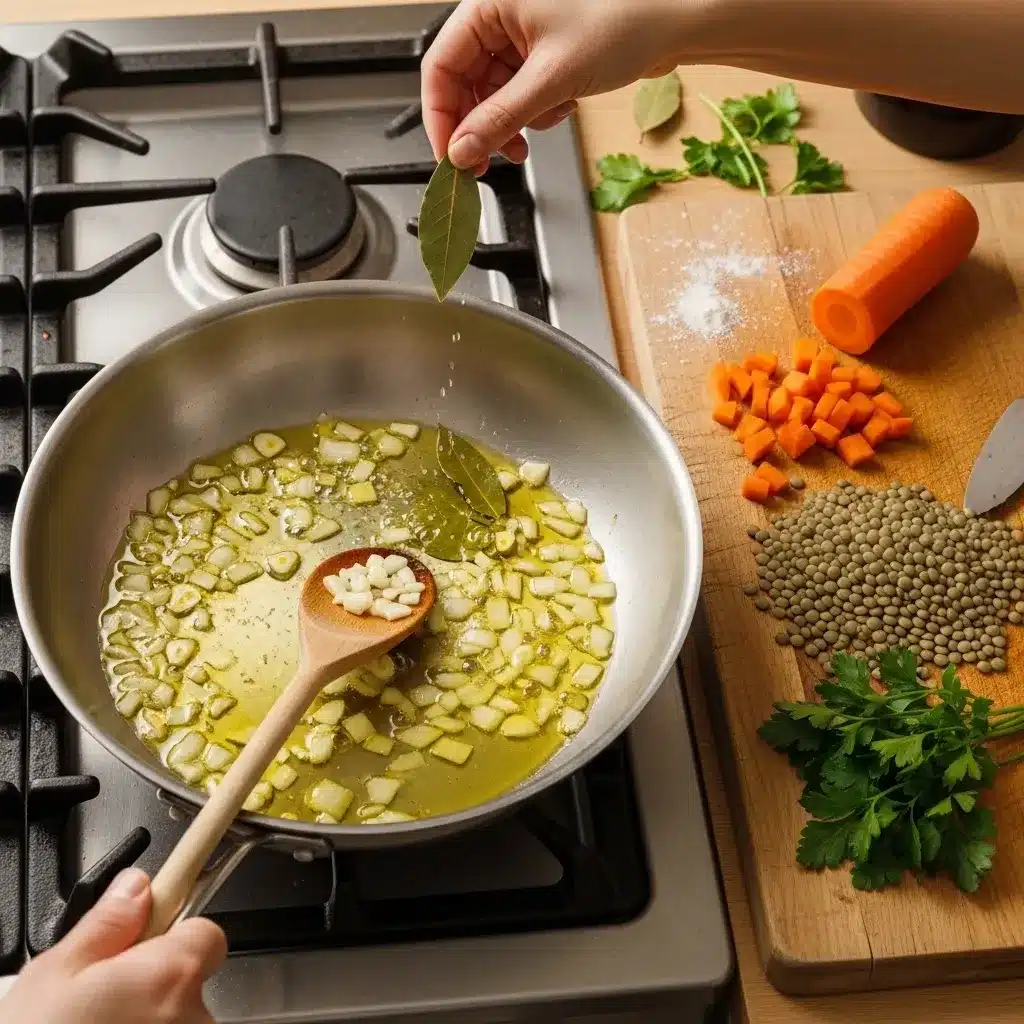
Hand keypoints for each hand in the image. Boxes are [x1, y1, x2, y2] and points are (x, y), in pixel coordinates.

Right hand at [1, 868, 226, 1023]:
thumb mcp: (54, 975)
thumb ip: (107, 924)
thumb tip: (138, 886)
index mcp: (172, 976)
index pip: (208, 936)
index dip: (176, 938)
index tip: (145, 948)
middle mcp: (194, 1021)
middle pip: (188, 988)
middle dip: (153, 991)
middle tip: (100, 1008)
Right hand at [421, 0, 713, 171]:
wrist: (678, 18)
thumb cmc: (624, 20)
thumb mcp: (550, 79)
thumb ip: (500, 120)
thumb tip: (462, 152)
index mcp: (489, 2)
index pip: (441, 65)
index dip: (441, 117)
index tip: (451, 157)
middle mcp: (501, 13)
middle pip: (466, 83)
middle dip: (481, 126)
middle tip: (490, 162)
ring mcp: (523, 32)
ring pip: (494, 92)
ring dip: (512, 122)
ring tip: (535, 134)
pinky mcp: (545, 50)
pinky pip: (521, 90)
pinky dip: (535, 109)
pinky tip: (560, 108)